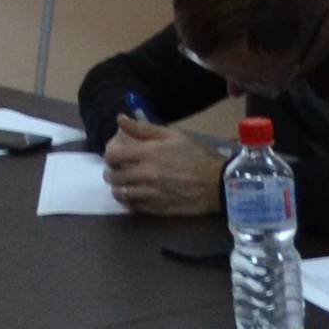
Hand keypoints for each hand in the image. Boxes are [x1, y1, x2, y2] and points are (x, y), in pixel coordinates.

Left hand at [103, 122, 221, 217]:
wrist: (219, 184)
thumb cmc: (197, 155)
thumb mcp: (173, 135)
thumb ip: (143, 128)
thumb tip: (120, 118)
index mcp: (148, 153)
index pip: (113, 155)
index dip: (109, 154)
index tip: (115, 155)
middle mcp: (145, 175)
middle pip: (113, 176)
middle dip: (112, 171)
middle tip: (118, 170)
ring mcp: (151, 194)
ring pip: (120, 194)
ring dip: (119, 188)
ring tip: (124, 184)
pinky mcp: (158, 209)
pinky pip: (134, 207)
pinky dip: (130, 201)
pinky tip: (136, 195)